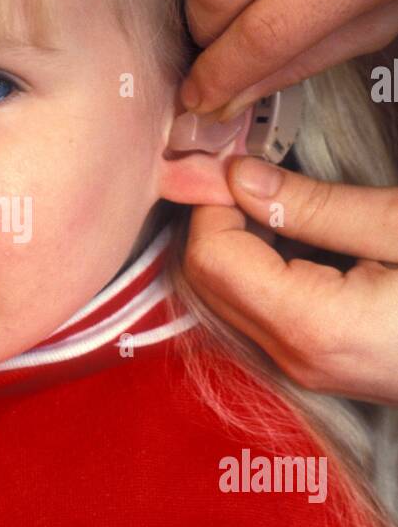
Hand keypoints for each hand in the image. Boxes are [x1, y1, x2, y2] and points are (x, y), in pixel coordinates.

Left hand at [184, 155, 397, 404]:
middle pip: (207, 281)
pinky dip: (260, 267)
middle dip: (218, 218)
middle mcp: (294, 359)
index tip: (237, 156)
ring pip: (227, 297)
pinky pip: (259, 312)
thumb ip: (314, 205)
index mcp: (311, 327)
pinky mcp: (319, 365)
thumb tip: (240, 175)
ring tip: (276, 192)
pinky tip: (298, 232)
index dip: (213, 200)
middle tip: (251, 164)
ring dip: (237, 241)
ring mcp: (305, 370)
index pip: (210, 257)